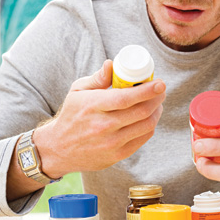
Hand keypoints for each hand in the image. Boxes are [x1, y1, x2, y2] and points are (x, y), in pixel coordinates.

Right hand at [34, 60, 165, 176]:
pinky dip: (150, 126)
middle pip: (141, 111)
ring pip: (146, 126)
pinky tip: (149, 117)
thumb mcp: (77, 91)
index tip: (160, 83)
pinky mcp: (117, 155)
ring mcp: (111, 143)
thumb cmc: (71, 115)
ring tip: (157, 102)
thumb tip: (112, 64)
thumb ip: (97, 78)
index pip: (126, 98)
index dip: (147, 90)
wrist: (59, 149)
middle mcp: (103, 126)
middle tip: (161, 89)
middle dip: (157, 98)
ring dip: (157, 112)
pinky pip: (142, 138)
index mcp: (93, 106)